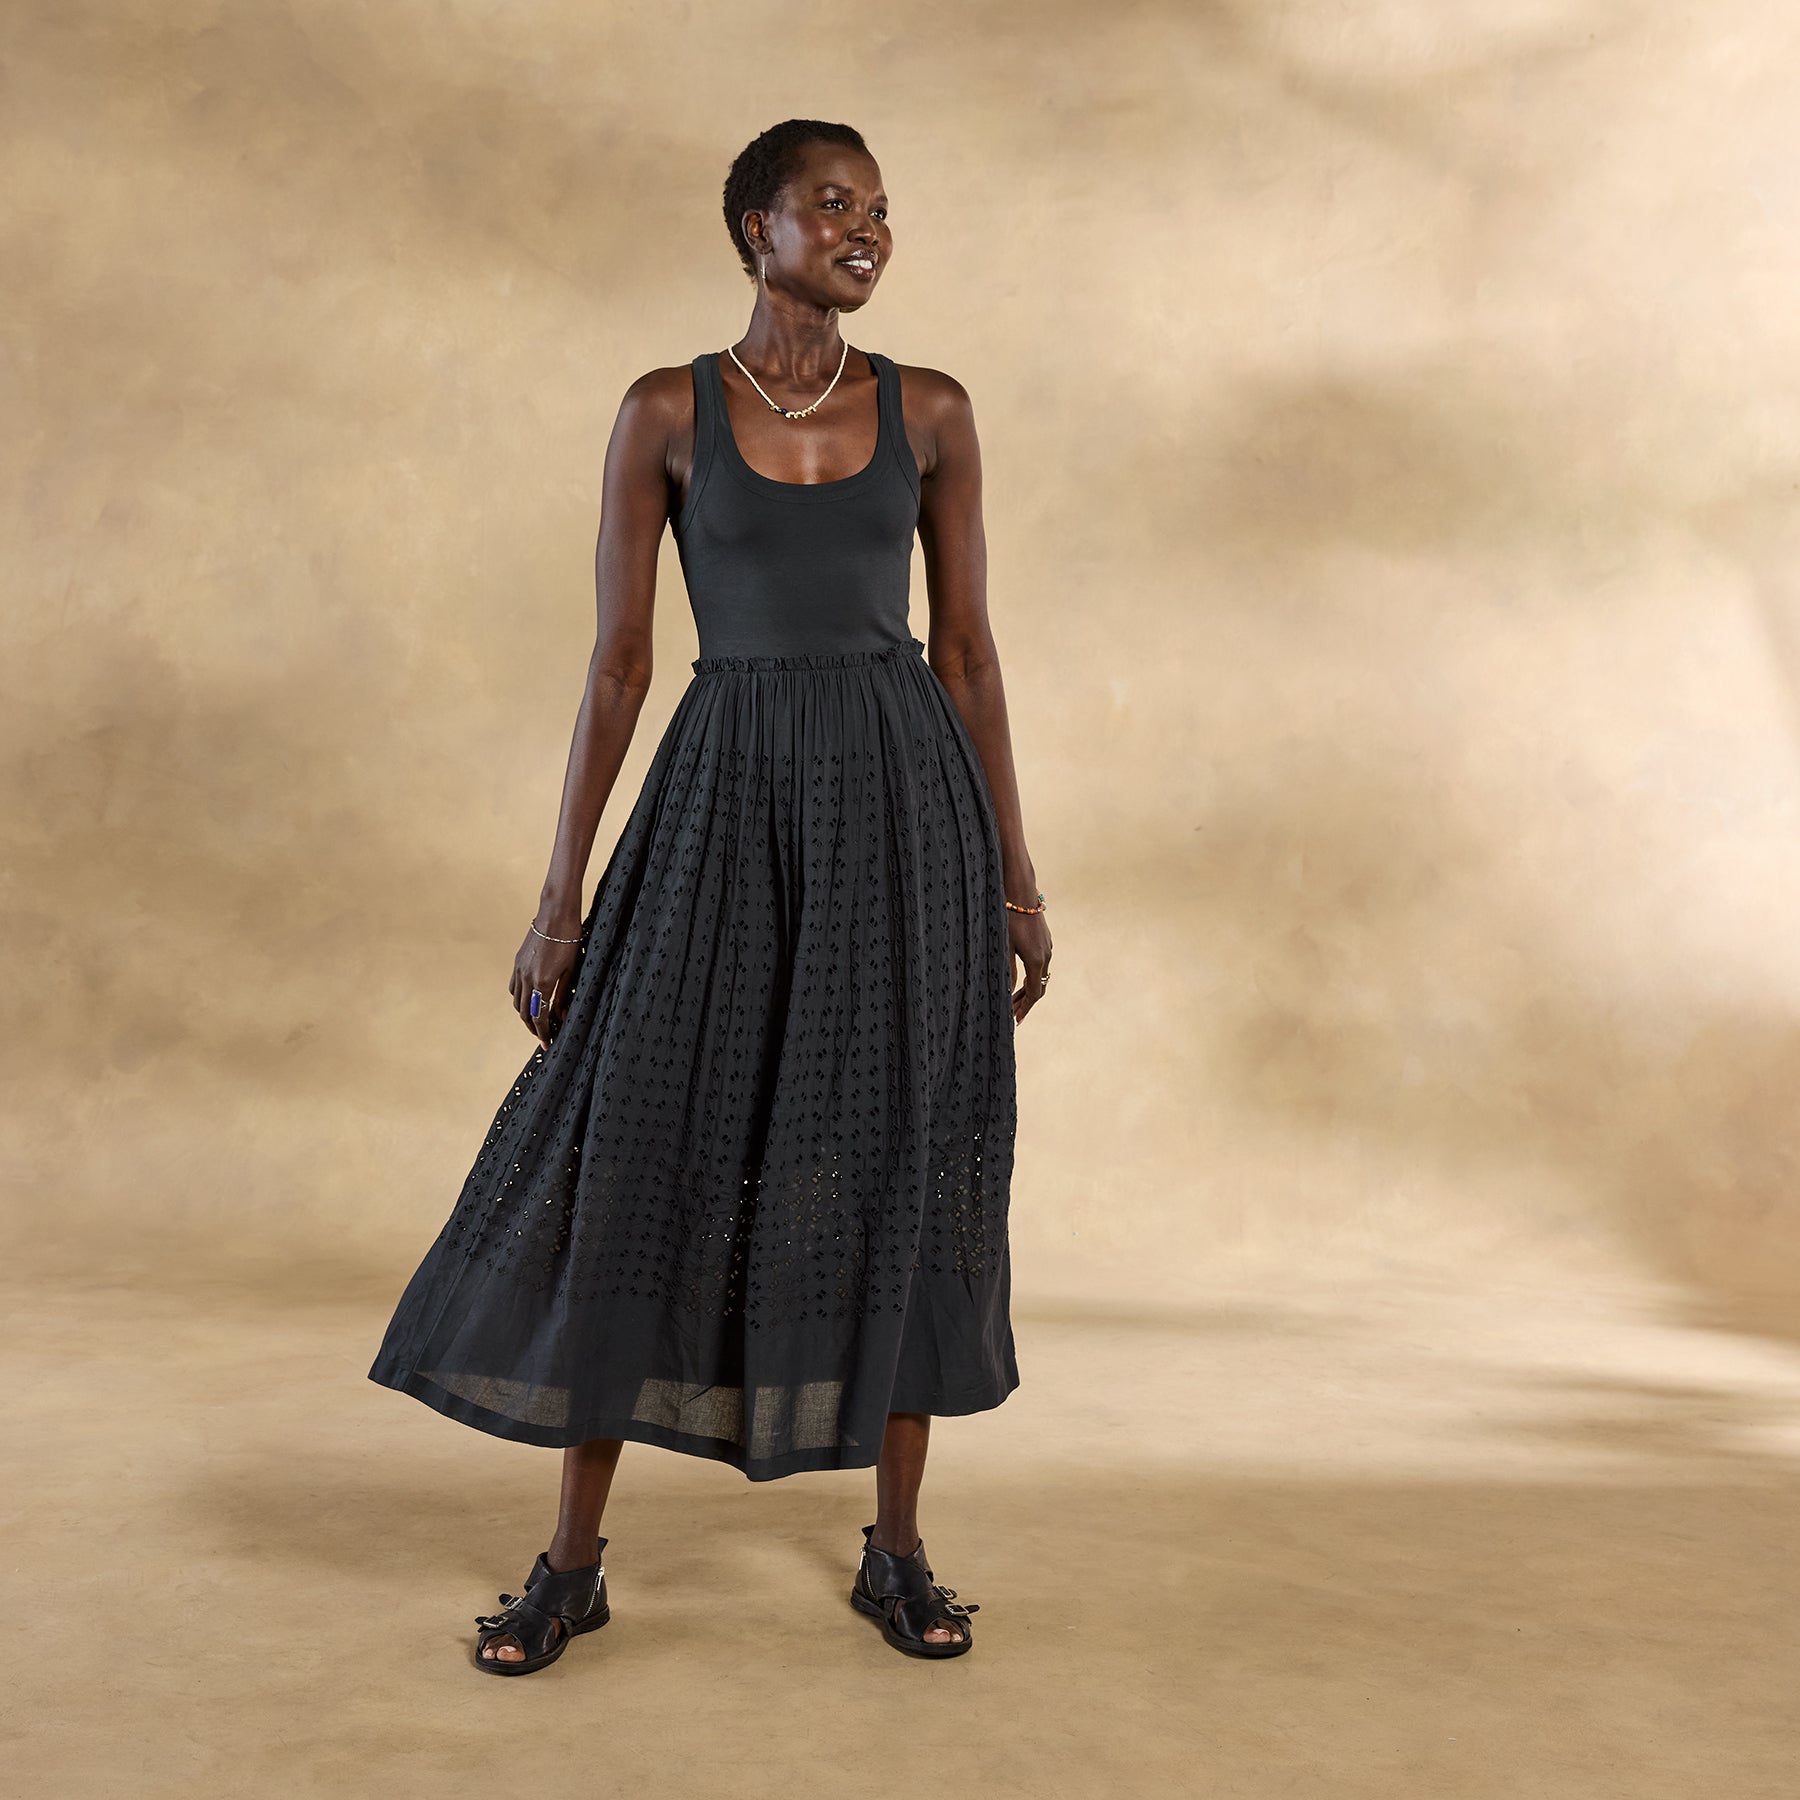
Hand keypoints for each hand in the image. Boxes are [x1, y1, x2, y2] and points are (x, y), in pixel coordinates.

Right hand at [510, 918, 580, 1049]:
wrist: (555, 914)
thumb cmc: (570, 939)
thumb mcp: (572, 969)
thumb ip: (564, 994)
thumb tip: (561, 1016)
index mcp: (543, 982)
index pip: (540, 1017)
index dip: (544, 1033)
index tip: (548, 1044)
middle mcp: (527, 978)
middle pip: (525, 1013)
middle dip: (534, 1028)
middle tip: (544, 1037)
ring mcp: (519, 970)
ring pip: (517, 1002)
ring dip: (525, 1015)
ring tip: (537, 1022)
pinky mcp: (517, 962)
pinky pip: (513, 987)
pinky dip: (519, 999)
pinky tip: (529, 1001)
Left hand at [1007, 906, 1051, 1024]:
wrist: (1021, 891)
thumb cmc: (1008, 918)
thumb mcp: (1004, 947)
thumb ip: (1006, 971)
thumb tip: (1005, 994)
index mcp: (1036, 960)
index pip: (1034, 993)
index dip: (1025, 1008)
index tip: (1016, 1020)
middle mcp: (1046, 955)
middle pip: (1039, 986)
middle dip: (1025, 1001)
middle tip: (1012, 1013)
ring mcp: (1048, 946)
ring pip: (1040, 974)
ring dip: (1028, 988)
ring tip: (1013, 998)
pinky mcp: (1045, 939)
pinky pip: (1041, 963)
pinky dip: (1031, 974)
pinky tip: (1020, 975)